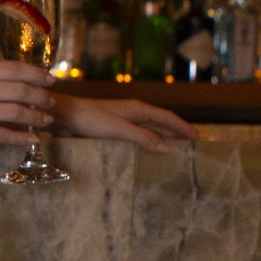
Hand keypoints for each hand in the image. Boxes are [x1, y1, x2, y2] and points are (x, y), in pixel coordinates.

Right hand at [0, 59, 56, 153]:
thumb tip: (19, 83)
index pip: (13, 69)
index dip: (36, 74)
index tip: (51, 80)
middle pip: (19, 90)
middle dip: (41, 97)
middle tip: (51, 103)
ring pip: (15, 112)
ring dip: (36, 117)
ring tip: (46, 121)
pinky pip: (3, 135)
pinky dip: (21, 138)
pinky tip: (33, 139)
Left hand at [53, 93, 197, 150]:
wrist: (63, 116)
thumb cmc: (89, 119)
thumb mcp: (118, 129)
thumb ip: (141, 137)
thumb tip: (166, 147)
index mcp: (137, 110)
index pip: (167, 118)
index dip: (182, 127)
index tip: (198, 137)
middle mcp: (132, 113)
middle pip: (160, 122)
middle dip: (176, 131)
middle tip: (191, 143)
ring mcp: (121, 120)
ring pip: (149, 129)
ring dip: (162, 136)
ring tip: (175, 146)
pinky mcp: (111, 129)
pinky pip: (136, 135)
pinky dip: (146, 142)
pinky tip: (144, 151)